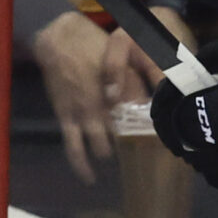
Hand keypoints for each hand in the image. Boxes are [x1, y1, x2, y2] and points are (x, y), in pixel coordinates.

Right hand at [30, 12, 134, 185]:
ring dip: (105, 160)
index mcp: (117, 95)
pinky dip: (81, 165)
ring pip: (95, 148)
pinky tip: (89, 178)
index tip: (158, 149)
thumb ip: (137, 85)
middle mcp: (99, 109)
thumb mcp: (124, 61)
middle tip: (138, 160)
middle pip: (117, 141)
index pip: (137, 125)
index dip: (147, 139)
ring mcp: (81, 114)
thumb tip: (151, 105)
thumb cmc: (94, 47)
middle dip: (128, 152)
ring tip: (115, 173)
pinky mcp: (65, 117)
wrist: (59, 39)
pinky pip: (73, 147)